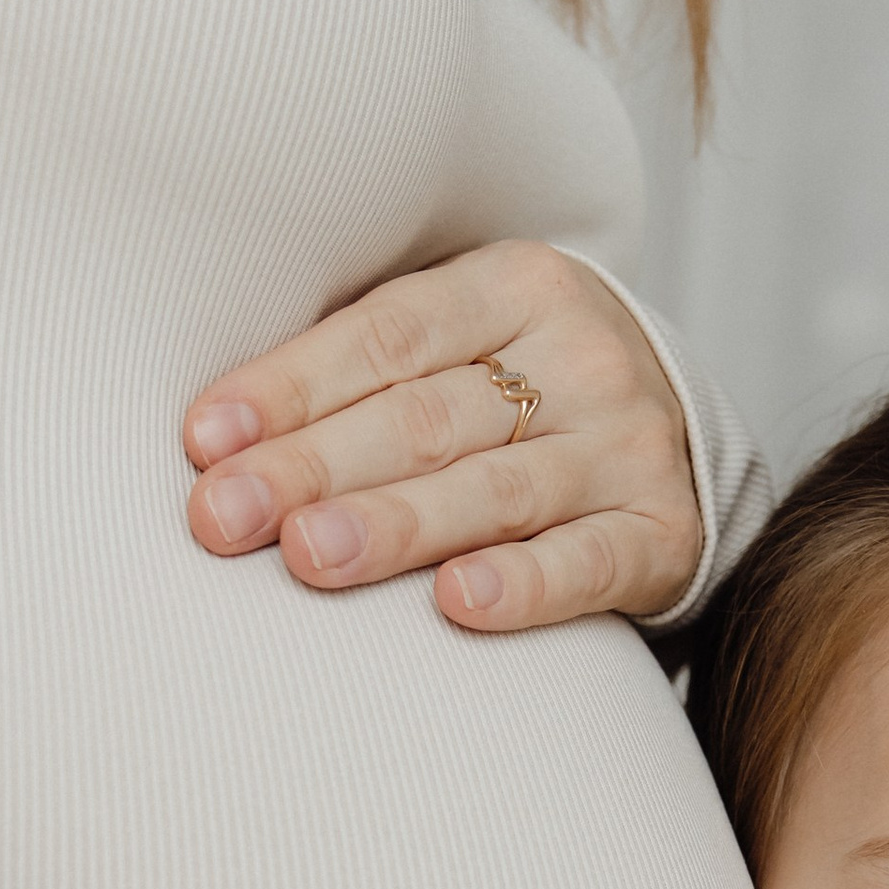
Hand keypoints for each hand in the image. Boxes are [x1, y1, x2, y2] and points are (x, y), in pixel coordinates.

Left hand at [182, 242, 700, 632]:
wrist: (682, 438)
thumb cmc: (525, 392)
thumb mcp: (463, 343)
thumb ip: (364, 370)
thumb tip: (213, 437)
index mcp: (515, 285)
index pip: (387, 335)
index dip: (291, 387)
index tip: (205, 440)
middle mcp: (580, 355)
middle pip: (427, 416)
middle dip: (314, 467)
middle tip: (224, 515)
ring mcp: (627, 445)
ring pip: (496, 488)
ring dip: (395, 524)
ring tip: (309, 555)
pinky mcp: (664, 531)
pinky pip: (589, 561)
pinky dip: (524, 585)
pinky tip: (459, 603)